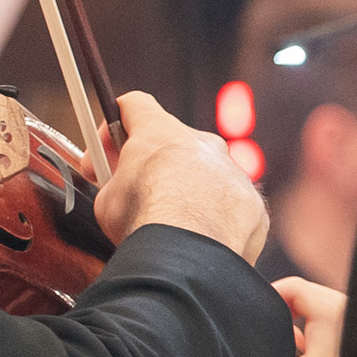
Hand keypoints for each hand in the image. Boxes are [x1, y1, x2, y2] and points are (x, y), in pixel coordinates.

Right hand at [96, 90, 269, 263]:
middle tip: (138, 195)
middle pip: (174, 145)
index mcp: (160, 132)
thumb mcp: (107, 198)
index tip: (105, 155)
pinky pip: (230, 206)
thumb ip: (117, 184)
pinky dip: (214, 220)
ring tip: (171, 226)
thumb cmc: (144, 218)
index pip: (135, 106)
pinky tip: (198, 242)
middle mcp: (201, 143)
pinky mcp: (252, 202)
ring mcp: (231, 171)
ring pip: (206, 176)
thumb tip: (121, 194)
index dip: (115, 128)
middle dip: (154, 167)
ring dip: (188, 194)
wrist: (190, 249)